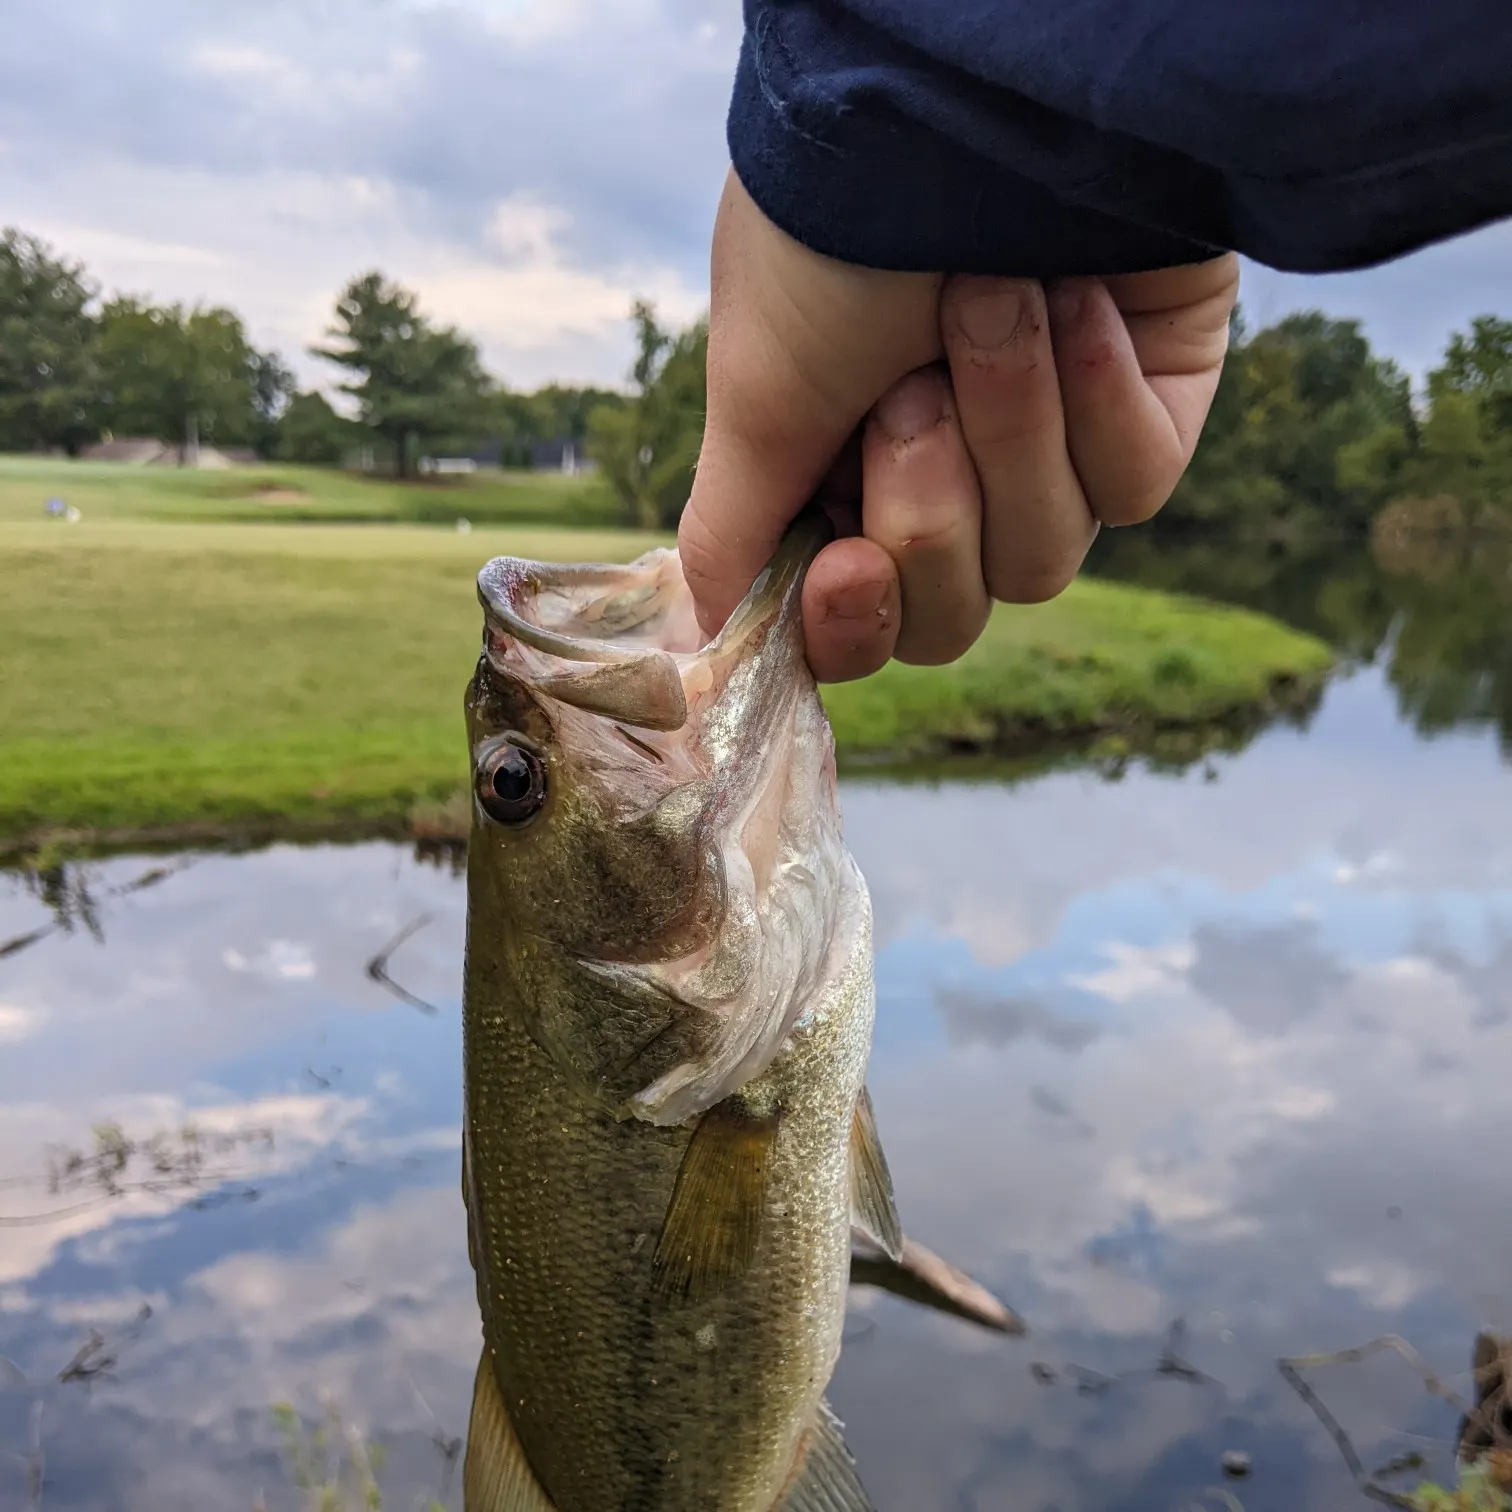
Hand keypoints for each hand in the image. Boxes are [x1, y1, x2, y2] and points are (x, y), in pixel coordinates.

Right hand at [678, 169, 1239, 681]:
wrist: (965, 102)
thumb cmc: (835, 243)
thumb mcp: (756, 396)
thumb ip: (733, 533)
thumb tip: (701, 634)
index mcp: (847, 491)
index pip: (866, 626)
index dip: (854, 623)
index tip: (844, 567)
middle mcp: (948, 484)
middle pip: (953, 615)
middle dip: (929, 509)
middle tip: (906, 395)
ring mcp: (1051, 454)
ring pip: (1042, 553)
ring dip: (1005, 426)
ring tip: (985, 305)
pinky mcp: (1148, 412)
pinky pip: (1133, 482)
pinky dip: (1095, 396)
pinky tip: (1075, 301)